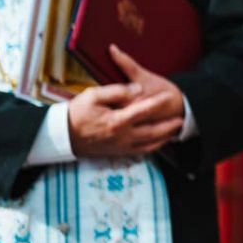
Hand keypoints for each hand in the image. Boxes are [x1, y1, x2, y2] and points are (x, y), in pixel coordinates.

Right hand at [67, 47, 188, 157]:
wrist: (60, 136)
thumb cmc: (76, 113)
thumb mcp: (93, 95)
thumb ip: (117, 91)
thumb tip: (137, 89)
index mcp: (116, 121)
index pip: (144, 110)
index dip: (158, 103)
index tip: (169, 96)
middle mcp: (121, 136)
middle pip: (153, 132)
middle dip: (169, 125)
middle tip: (182, 119)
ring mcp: (119, 147)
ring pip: (149, 144)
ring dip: (164, 138)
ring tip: (176, 131)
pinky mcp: (116, 153)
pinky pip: (140, 152)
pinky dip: (152, 147)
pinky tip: (159, 142)